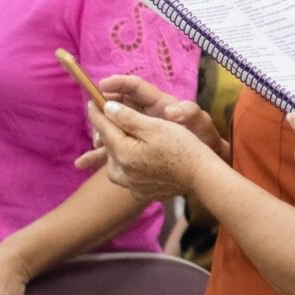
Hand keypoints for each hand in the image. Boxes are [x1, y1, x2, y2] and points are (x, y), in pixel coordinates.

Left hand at [80, 96, 209, 202]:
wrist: (202, 175)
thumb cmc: (182, 146)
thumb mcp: (155, 126)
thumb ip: (128, 117)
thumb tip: (107, 108)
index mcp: (124, 152)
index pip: (105, 128)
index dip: (98, 113)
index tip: (92, 102)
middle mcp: (124, 172)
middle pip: (109, 147)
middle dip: (106, 131)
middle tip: (109, 118)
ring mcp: (134, 185)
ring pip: (114, 167)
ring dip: (114, 154)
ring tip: (121, 143)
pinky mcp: (144, 193)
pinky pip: (128, 181)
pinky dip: (128, 171)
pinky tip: (136, 164)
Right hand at [97, 75, 228, 162]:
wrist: (204, 161)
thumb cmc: (203, 137)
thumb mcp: (201, 124)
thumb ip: (190, 114)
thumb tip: (175, 109)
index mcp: (158, 103)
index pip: (134, 87)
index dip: (118, 83)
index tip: (102, 85)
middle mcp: (144, 114)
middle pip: (117, 107)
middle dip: (104, 111)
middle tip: (96, 119)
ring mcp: (137, 131)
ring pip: (112, 129)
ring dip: (100, 135)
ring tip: (94, 143)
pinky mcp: (133, 148)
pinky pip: (112, 149)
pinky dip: (99, 155)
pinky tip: (81, 164)